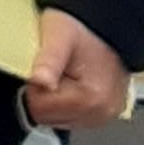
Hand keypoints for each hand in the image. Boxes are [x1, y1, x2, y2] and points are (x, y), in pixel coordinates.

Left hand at [27, 9, 131, 130]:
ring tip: (67, 73)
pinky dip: (65, 101)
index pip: (39, 109)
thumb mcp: (58, 35)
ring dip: (55, 98)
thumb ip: (48, 60)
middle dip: (45, 93)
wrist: (108, 25)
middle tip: (58, 69)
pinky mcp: (103, 114)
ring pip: (57, 119)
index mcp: (93, 98)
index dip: (34, 86)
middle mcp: (102, 112)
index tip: (46, 67)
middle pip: (48, 117)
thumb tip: (39, 81)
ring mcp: (104, 115)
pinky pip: (69, 116)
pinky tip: (73, 81)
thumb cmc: (83, 28)